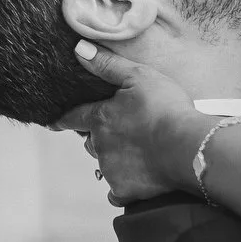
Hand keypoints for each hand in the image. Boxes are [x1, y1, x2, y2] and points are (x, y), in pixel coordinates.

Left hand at [55, 42, 207, 204]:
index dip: (62, 119)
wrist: (187, 148)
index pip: (73, 118)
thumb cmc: (166, 108)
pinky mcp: (125, 190)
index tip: (52, 122)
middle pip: (91, 142)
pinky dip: (123, 187)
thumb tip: (79, 49)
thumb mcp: (139, 77)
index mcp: (100, 119)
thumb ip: (108, 65)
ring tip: (137, 155)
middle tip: (119, 135)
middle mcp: (99, 146)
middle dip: (98, 139)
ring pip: (105, 165)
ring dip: (114, 160)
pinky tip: (137, 180)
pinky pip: (116, 191)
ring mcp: (111, 170)